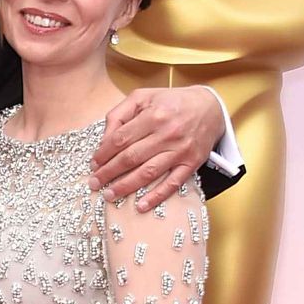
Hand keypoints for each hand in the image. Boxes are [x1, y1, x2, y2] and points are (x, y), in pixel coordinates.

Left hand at [87, 86, 224, 206]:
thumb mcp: (144, 97)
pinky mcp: (192, 163)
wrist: (210, 107)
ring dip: (126, 186)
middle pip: (131, 158)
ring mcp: (180, 150)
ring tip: (109, 195)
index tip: (93, 164)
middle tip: (94, 184)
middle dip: (109, 173)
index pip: (120, 139)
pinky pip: (172, 183)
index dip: (103, 154)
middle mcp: (167, 133)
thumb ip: (120, 114)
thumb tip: (104, 140)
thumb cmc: (171, 102)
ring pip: (148, 172)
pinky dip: (156, 196)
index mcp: (153, 115)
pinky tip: (141, 206)